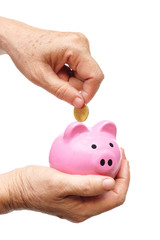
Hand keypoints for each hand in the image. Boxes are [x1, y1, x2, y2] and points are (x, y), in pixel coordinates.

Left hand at [0, 17, 103, 107]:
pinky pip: (79, 71)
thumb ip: (63, 92)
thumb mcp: (41, 77)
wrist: (18, 40)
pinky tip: (56, 71)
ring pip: (84, 76)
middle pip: (89, 77)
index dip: (89, 93)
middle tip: (55, 82)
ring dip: (69, 82)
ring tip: (53, 74)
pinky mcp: (77, 50)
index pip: (95, 76)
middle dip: (74, 86)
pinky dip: (68, 77)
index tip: (78, 104)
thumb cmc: (25, 53)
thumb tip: (80, 103)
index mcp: (76, 47)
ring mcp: (80, 47)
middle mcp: (82, 44)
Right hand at [0, 149, 129, 221]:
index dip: (124, 178)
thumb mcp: (59, 184)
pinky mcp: (73, 191)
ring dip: (109, 169)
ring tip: (111, 153)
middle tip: (119, 152)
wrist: (17, 187)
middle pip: (112, 192)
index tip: (123, 159)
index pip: (116, 197)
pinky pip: (91, 180)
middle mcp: (84, 207)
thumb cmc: (34, 186)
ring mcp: (78, 199)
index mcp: (84, 209)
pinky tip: (93, 157)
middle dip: (120, 172)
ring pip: (103, 186)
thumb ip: (86, 185)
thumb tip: (111, 183)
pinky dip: (96, 169)